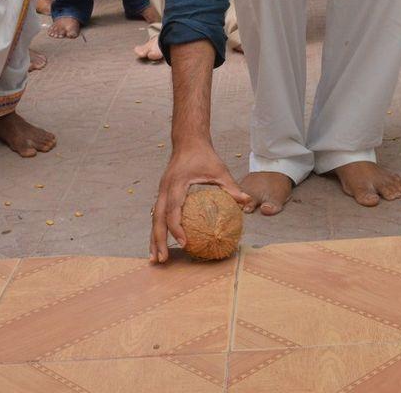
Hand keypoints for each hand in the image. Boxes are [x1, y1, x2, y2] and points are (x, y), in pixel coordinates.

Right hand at [150, 138, 251, 263]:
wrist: (187, 141)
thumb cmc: (204, 155)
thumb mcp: (219, 169)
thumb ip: (231, 187)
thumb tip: (246, 202)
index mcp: (177, 184)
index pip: (174, 210)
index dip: (177, 228)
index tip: (184, 242)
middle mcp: (165, 189)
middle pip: (157, 219)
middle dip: (158, 240)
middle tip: (162, 260)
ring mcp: (161, 192)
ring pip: (154, 219)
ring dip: (153, 239)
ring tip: (155, 258)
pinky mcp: (162, 194)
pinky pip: (158, 215)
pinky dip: (157, 230)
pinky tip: (159, 244)